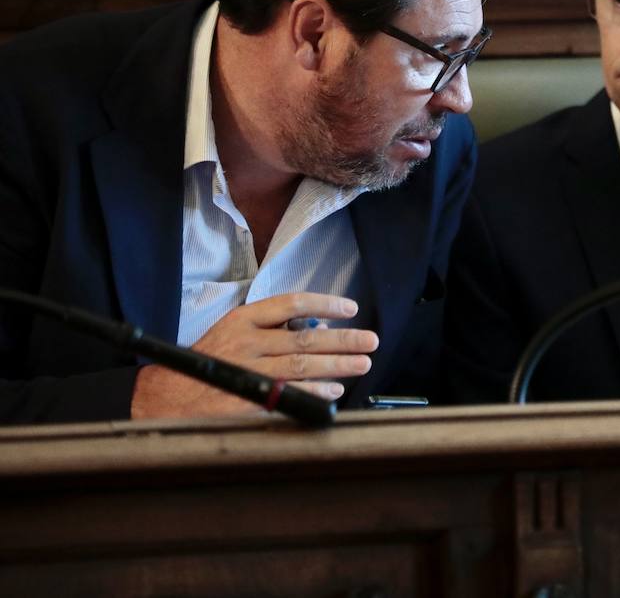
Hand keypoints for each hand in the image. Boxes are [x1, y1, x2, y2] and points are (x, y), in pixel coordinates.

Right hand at [131, 293, 379, 419]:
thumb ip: (271, 329)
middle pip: (305, 336)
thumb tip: (318, 328)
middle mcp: (246, 342)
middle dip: (343, 339)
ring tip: (362, 363)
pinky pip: (289, 392)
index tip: (350, 307)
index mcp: (243, 319)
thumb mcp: (233, 333)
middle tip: (370, 341)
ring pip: (301, 364)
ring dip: (337, 364)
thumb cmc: (210, 362)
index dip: (325, 303)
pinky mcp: (247, 398)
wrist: (168, 396)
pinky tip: (334, 389)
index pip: (291, 303)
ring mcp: (247, 371)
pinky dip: (315, 390)